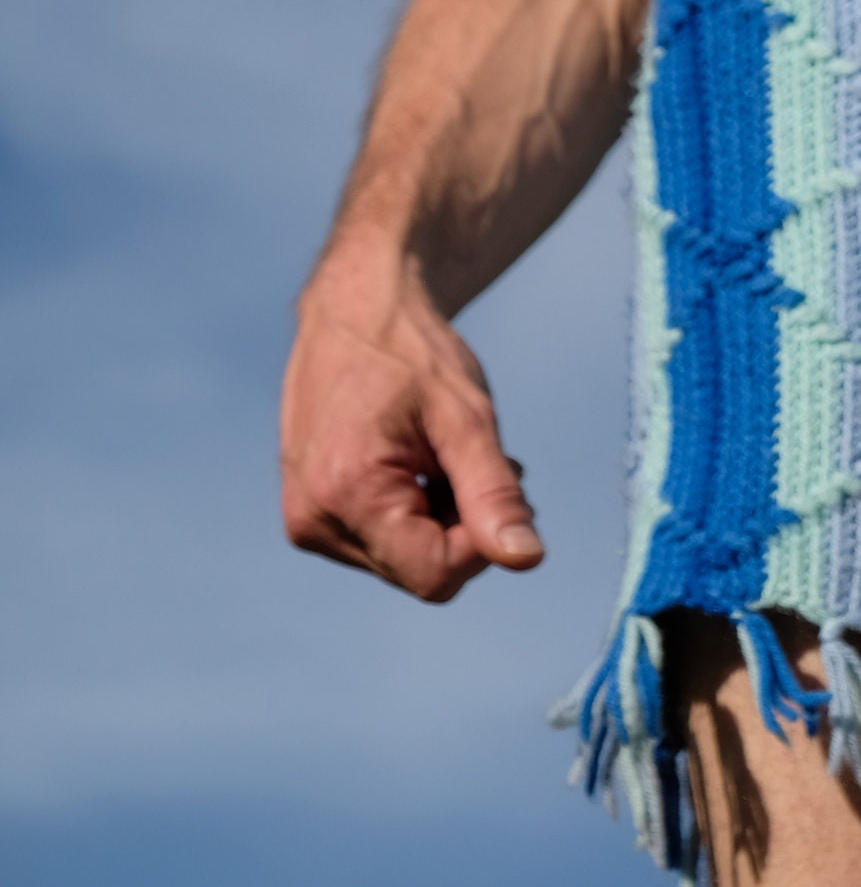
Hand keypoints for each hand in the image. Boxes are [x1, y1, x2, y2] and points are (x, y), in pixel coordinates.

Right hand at [280, 257, 542, 603]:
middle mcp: (314, 521)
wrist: (354, 311)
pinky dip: (420, 511)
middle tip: (481, 461)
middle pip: (422, 570)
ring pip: (408, 559)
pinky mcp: (313, 514)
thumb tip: (526, 560)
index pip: (435, 574)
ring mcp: (308, 520)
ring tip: (450, 455)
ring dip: (445, 517)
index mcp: (345, 495)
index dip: (483, 542)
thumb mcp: (467, 420)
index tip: (500, 483)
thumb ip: (494, 494)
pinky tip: (427, 465)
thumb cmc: (411, 353)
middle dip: (466, 524)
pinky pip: (385, 540)